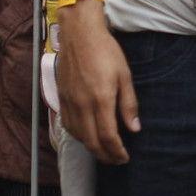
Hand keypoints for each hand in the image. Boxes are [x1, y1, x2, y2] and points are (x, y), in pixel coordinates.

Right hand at [54, 5, 139, 163]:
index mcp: (101, 100)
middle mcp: (82, 105)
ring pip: (78, 136)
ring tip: (104, 151)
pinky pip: (68, 125)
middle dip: (104, 156)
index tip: (125, 158)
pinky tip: (87, 135)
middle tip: (116, 160)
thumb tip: (134, 129)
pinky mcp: (61, 98)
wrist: (79, 35)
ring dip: (91, 148)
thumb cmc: (106, 52)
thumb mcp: (125, 76)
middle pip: (91, 141)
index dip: (117, 152)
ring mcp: (69, 102)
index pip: (108, 136)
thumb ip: (128, 104)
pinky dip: (78, 136)